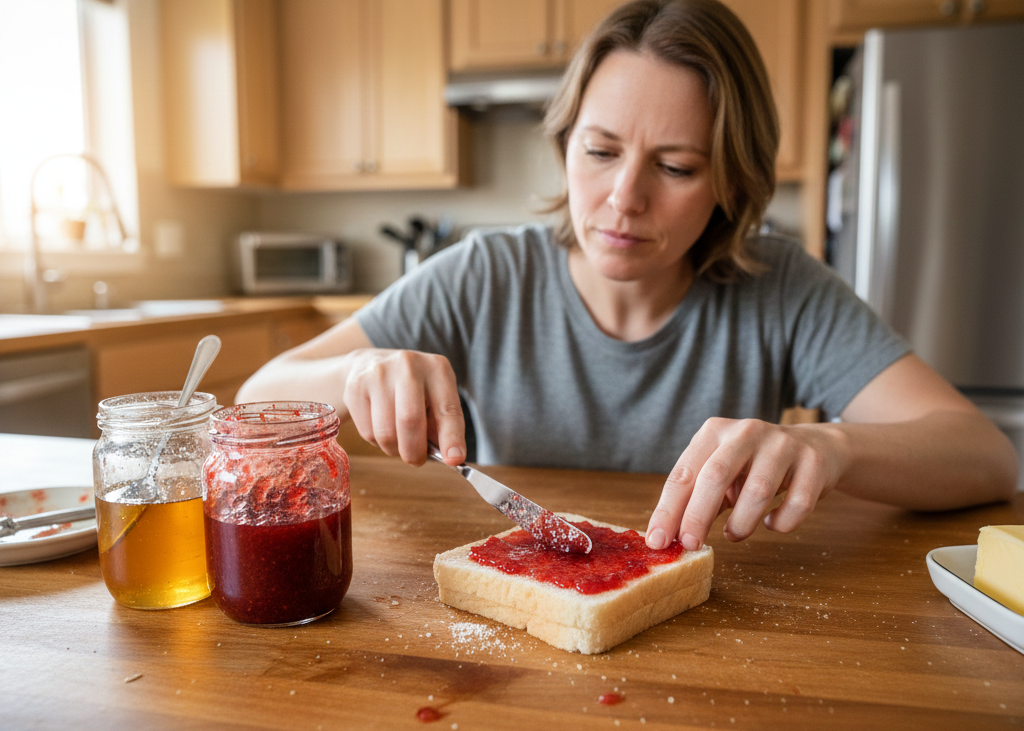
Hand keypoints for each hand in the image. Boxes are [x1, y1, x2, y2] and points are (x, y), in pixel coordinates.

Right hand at [342, 348, 465, 466]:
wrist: (372, 364)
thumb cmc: (413, 390)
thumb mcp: (436, 398)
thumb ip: (443, 426)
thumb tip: (450, 457)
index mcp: (437, 369)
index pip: (447, 408)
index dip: (451, 437)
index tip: (454, 460)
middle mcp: (408, 365)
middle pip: (410, 420)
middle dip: (414, 451)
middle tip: (416, 460)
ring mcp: (378, 374)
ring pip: (386, 432)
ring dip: (394, 449)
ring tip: (398, 440)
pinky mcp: (355, 387)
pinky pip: (367, 432)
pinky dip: (377, 441)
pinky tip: (381, 427)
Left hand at [645, 418, 845, 549]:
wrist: (816, 448)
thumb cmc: (753, 467)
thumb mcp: (721, 473)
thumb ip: (696, 499)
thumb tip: (667, 538)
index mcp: (714, 432)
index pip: (684, 473)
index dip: (668, 509)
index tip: (657, 541)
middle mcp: (746, 432)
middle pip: (715, 476)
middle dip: (698, 516)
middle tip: (690, 544)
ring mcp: (783, 444)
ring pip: (757, 491)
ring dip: (741, 523)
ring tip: (734, 534)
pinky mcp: (814, 463)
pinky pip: (796, 504)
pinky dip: (781, 523)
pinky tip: (772, 522)